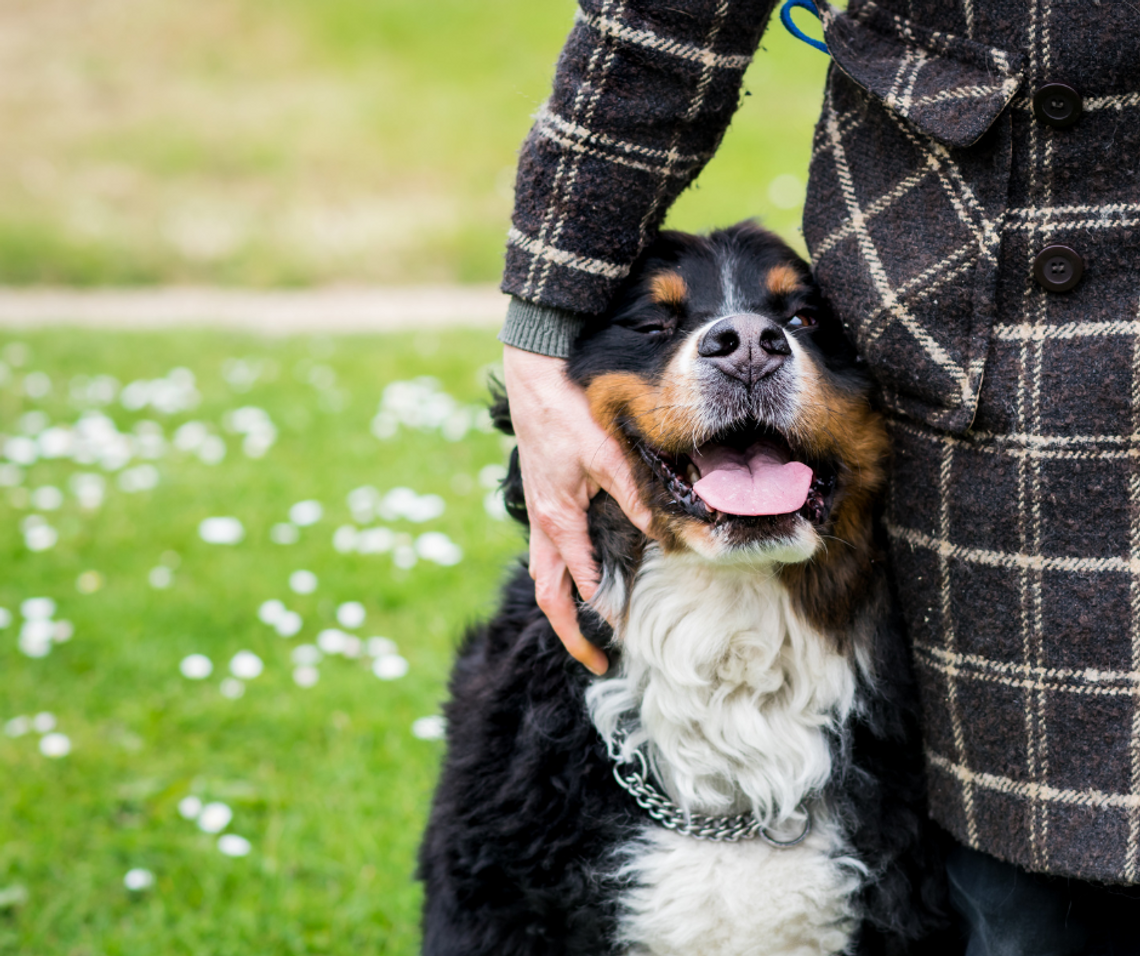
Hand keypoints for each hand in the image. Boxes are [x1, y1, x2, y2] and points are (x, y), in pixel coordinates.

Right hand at [502, 345, 653, 674]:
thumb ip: (634, 494)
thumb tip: (666, 529)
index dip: (602, 614)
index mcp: (557, 520)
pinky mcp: (542, 500)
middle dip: (570, 633)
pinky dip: (562, 575)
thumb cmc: (566, 413)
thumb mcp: (606, 454)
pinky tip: (583, 575)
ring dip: (562, 606)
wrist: (533, 377)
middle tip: (598, 662)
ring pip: (544, 575)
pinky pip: (546, 552)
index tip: (625, 638)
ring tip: (584, 631)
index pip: (579, 584)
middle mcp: (543, 525)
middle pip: (550, 595)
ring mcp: (539, 514)